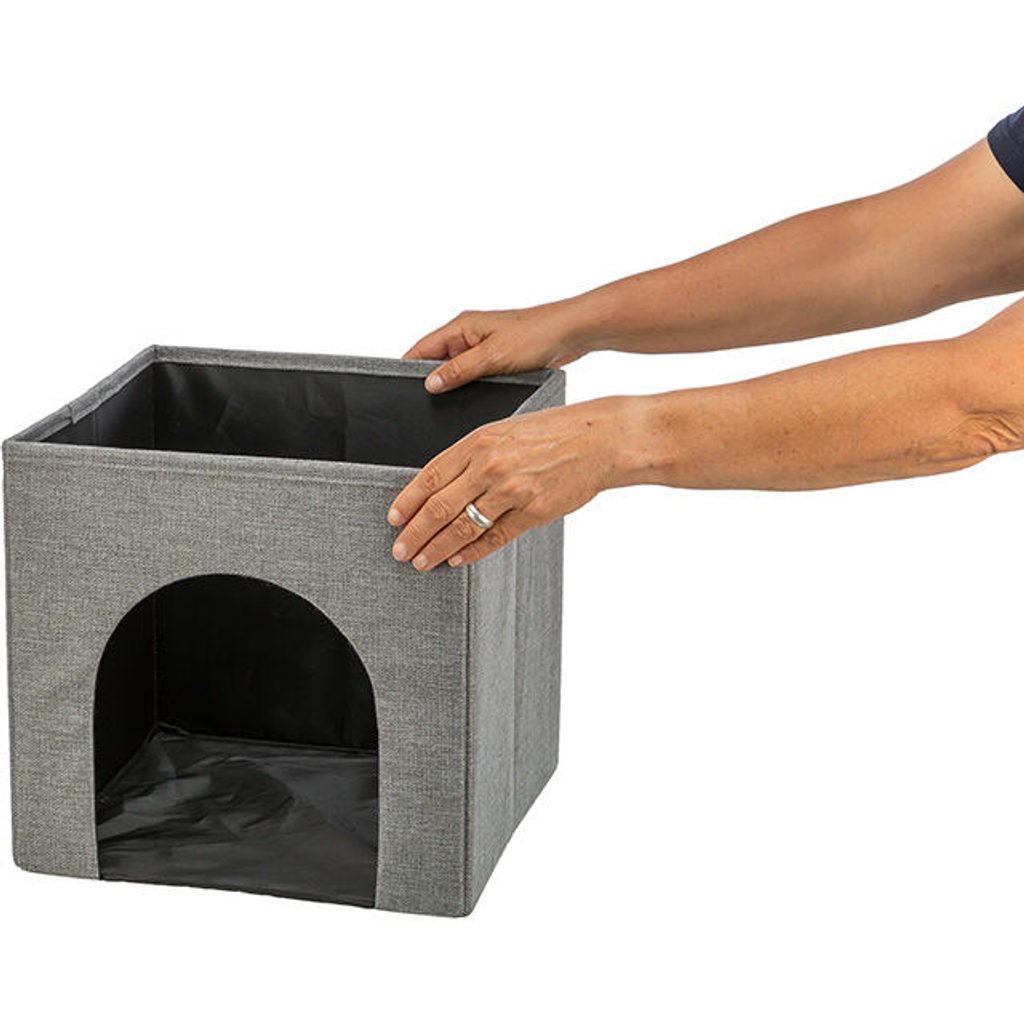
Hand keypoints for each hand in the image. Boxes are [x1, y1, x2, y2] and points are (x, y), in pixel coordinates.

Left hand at [387, 397, 638, 568]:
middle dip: (415, 533)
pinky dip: (472, 552)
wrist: (600, 439)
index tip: (394, 519)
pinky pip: (494, 537)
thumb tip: (445, 484)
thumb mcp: (506, 429)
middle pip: (439, 507)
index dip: (407, 501)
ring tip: (422, 561)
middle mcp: (491, 466)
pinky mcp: (533, 511)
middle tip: (400, 550)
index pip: (431, 476)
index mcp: (480, 441)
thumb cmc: (556, 431)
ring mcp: (512, 490)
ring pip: (462, 527)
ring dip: (437, 548)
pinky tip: (457, 560)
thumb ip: (475, 453)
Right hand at [403, 301, 590, 392]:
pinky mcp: (498, 359)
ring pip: (458, 371)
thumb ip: (458, 371)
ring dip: (455, 386)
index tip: (395, 387)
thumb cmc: (536, 334)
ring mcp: (484, 348)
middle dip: (432, 381)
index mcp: (462, 326)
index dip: (408, 366)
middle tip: (424, 406)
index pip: (422, 348)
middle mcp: (469, 335)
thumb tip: (429, 383)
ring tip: (450, 405)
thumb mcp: (492, 357)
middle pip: (438, 362)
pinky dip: (473, 387)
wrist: (571, 333)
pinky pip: (476, 375)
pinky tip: (475, 402)